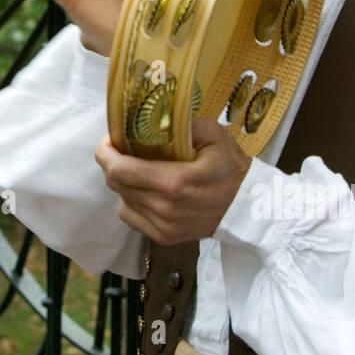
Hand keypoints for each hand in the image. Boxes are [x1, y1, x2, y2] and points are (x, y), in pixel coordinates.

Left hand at [95, 118, 250, 244]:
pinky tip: (147, 191)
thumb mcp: (214, 135)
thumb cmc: (231, 168)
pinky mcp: (164, 237)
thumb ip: (183, 123)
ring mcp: (163, 226)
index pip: (119, 170)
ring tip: (139, 171)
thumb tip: (156, 117)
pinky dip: (131, 202)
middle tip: (123, 150)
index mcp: (173, 181)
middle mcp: (164, 207)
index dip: (105, 153)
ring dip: (124, 183)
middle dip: (113, 163)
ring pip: (121, 200)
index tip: (111, 140)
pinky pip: (130, 217)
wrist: (248, 208)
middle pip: (116, 184)